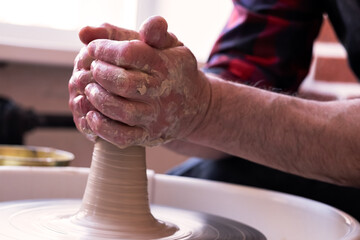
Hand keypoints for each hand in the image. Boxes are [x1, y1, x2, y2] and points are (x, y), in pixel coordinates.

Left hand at [69, 16, 208, 146]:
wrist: (196, 106)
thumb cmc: (175, 71)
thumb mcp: (169, 45)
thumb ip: (148, 31)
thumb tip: (112, 27)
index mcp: (165, 65)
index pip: (130, 53)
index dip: (106, 49)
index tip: (93, 48)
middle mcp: (162, 92)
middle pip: (124, 84)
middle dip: (101, 74)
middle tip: (94, 68)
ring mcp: (156, 117)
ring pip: (122, 112)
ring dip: (99, 100)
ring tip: (90, 89)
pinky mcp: (149, 136)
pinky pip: (123, 138)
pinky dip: (103, 129)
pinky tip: (92, 116)